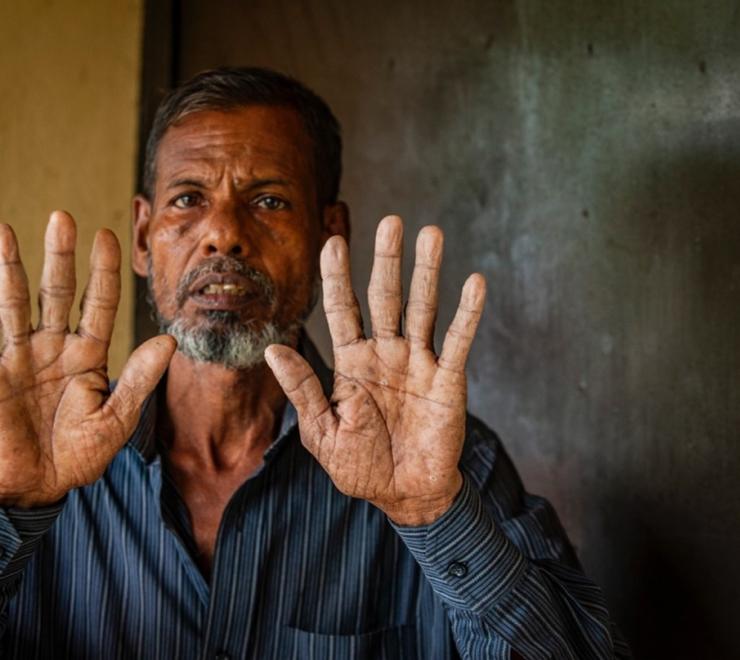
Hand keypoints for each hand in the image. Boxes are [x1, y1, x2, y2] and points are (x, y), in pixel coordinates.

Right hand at [0, 211, 175, 507]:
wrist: (36, 488)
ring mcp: (20, 358)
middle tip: (63, 216)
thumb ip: (140, 379)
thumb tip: (169, 340)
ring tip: (7, 231)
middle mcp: (54, 349)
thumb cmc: (79, 456)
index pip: (98, 304)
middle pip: (58, 293)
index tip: (109, 235)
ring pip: (17, 303)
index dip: (103, 271)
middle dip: (60, 257)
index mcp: (88, 357)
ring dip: (13, 268)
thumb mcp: (117, 419)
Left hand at [266, 215, 484, 525]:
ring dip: (427, 272)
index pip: (342, 309)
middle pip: (384, 296)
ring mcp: (418, 362)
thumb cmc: (360, 465)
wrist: (404, 495)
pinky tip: (474, 282)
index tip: (332, 241)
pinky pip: (459, 341)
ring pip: (422, 308)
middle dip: (386, 260)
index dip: (337, 277)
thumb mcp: (322, 431)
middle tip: (390, 222)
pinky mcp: (448, 379)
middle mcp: (385, 352)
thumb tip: (272, 350)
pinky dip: (467, 314)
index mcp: (351, 362)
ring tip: (431, 234)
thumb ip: (303, 389)